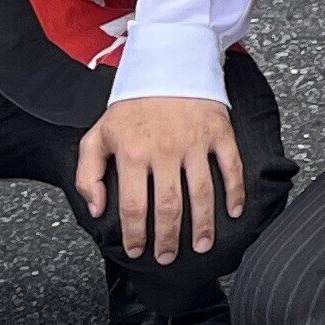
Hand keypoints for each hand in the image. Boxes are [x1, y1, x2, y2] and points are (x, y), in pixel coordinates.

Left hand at [73, 97, 244, 263]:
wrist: (167, 66)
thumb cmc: (131, 107)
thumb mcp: (97, 136)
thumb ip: (88, 175)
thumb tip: (97, 209)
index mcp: (132, 153)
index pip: (134, 206)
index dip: (136, 234)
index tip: (138, 250)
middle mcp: (165, 149)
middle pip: (169, 206)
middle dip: (169, 239)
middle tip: (168, 257)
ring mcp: (195, 141)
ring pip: (202, 192)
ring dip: (204, 224)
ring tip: (203, 246)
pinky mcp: (219, 132)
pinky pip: (231, 167)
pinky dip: (236, 192)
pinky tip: (234, 212)